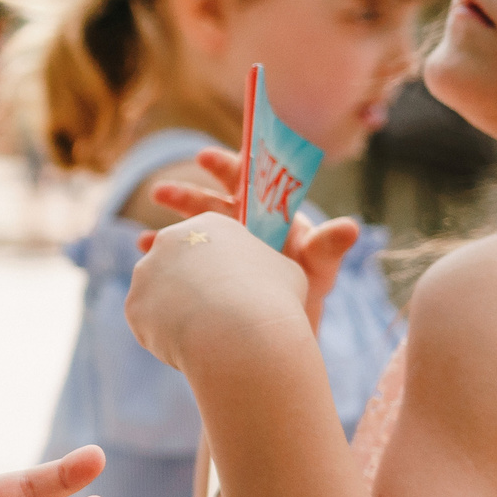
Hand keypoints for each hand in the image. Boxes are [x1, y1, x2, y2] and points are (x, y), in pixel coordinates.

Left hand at [127, 209, 313, 372]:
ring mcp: (147, 271)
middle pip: (179, 264)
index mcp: (209, 225)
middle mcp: (170, 240)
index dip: (220, 266)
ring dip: (178, 312)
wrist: (241, 333)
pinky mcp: (134, 304)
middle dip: (192, 287)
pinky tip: (189, 346)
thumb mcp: (286, 272)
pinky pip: (150, 322)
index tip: (231, 287)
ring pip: (160, 294)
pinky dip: (167, 336)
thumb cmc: (273, 300)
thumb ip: (265, 268)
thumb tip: (263, 278)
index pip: (209, 241)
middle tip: (214, 314)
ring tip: (207, 335)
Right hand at [144, 147, 358, 333]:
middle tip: (160, 194)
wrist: (285, 338)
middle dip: (184, 197)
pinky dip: (163, 262)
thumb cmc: (307, 296)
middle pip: (209, 206)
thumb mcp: (318, 269)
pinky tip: (149, 268)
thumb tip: (351, 227)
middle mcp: (241, 231)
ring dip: (167, 232)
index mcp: (267, 217)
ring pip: (190, 234)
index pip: (245, 183)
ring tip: (145, 239)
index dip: (224, 167)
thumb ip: (327, 246)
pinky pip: (180, 264)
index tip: (203, 158)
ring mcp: (222, 254)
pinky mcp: (206, 277)